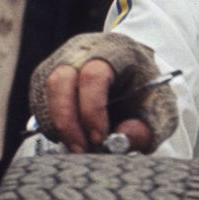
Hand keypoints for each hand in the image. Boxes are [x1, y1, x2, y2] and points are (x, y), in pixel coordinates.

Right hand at [40, 60, 156, 153]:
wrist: (135, 70)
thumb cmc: (146, 90)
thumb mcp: (159, 110)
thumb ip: (145, 128)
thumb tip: (121, 138)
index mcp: (116, 50)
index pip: (94, 75)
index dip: (92, 110)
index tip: (99, 139)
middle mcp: (84, 48)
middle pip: (60, 80)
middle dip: (67, 121)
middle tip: (81, 150)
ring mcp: (62, 58)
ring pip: (45, 90)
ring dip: (57, 124)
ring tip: (77, 147)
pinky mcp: (49, 72)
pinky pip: (39, 98)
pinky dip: (50, 122)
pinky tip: (69, 136)